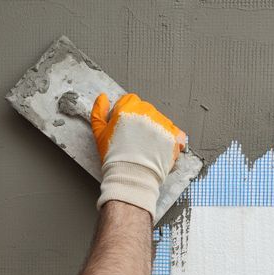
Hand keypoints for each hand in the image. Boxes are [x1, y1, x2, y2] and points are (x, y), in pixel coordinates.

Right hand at [90, 93, 186, 216]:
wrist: (131, 177)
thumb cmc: (114, 157)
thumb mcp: (99, 134)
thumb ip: (98, 112)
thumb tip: (102, 97)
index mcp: (128, 108)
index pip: (130, 100)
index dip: (126, 113)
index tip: (125, 126)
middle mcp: (147, 112)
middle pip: (145, 109)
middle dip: (141, 121)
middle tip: (134, 139)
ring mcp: (162, 123)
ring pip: (160, 119)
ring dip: (155, 129)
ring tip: (146, 146)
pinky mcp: (174, 136)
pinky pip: (175, 132)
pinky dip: (169, 139)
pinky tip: (159, 148)